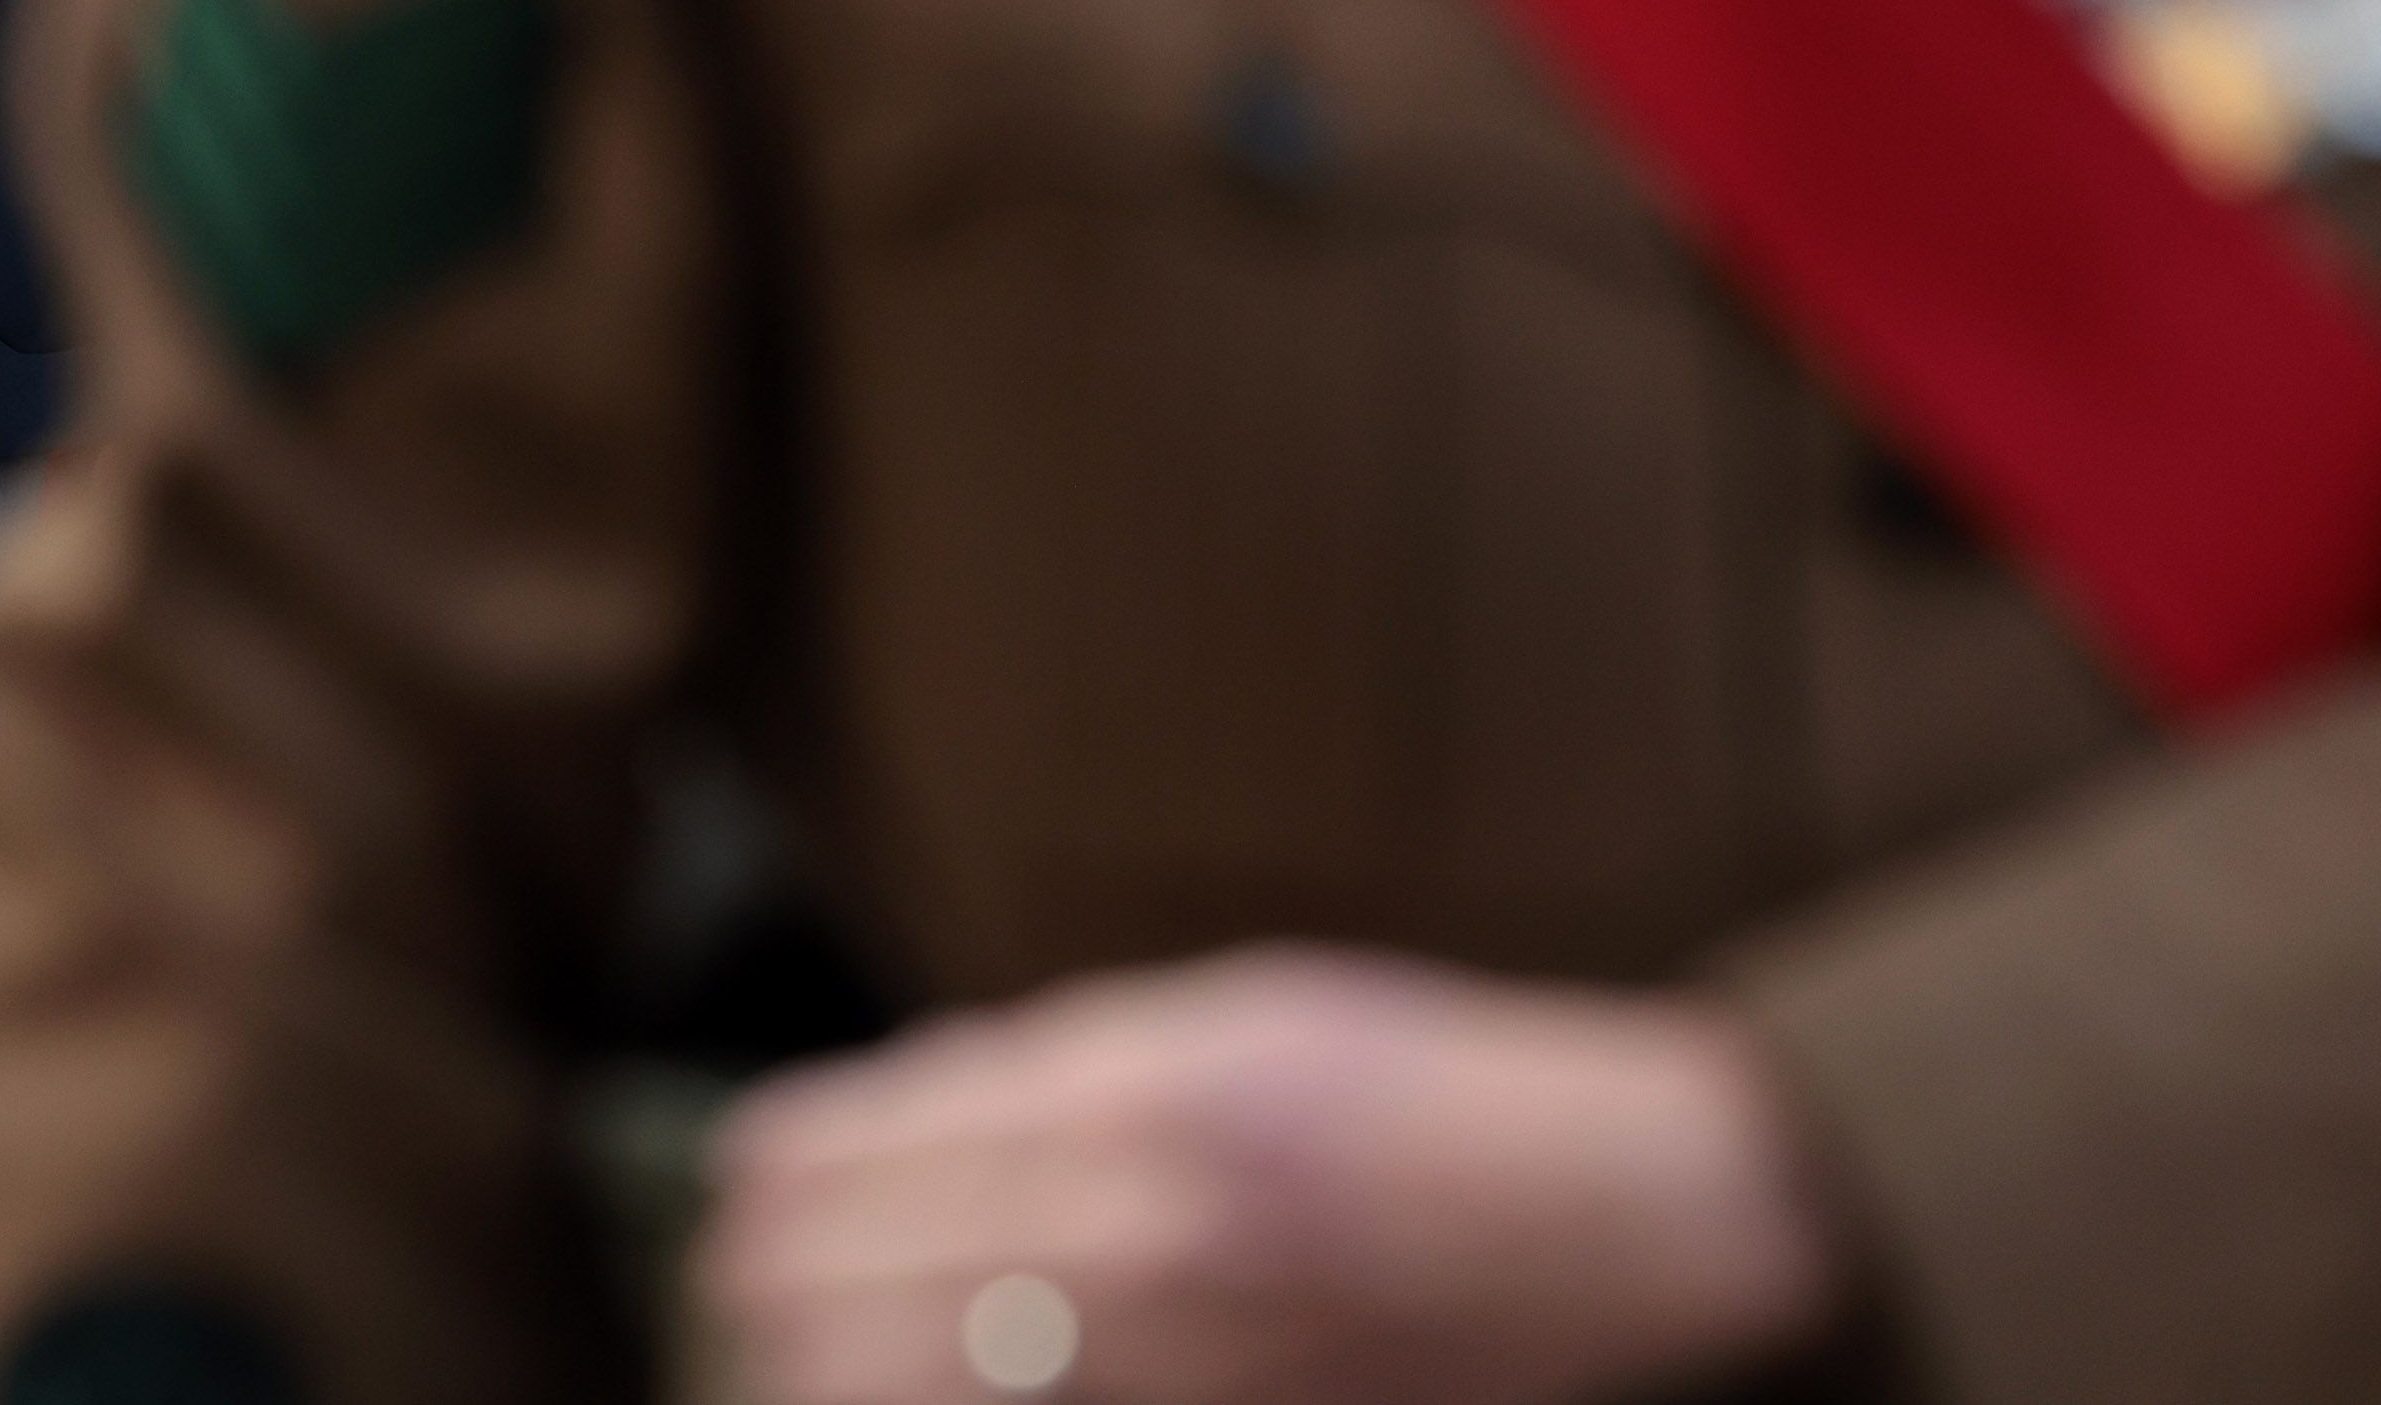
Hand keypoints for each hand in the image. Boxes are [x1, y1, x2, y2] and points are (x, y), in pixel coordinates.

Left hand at [701, 951, 1845, 1404]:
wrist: (1632, 1214)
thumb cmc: (1437, 1092)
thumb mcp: (1236, 1013)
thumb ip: (1061, 1070)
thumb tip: (892, 1121)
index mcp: (1133, 1090)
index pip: (837, 1158)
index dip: (764, 1183)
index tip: (747, 1193)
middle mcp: (1141, 1233)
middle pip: (820, 1306)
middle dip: (769, 1302)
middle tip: (761, 1298)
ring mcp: (1184, 1364)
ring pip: (885, 1397)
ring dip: (830, 1377)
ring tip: (823, 1360)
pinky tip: (954, 1391)